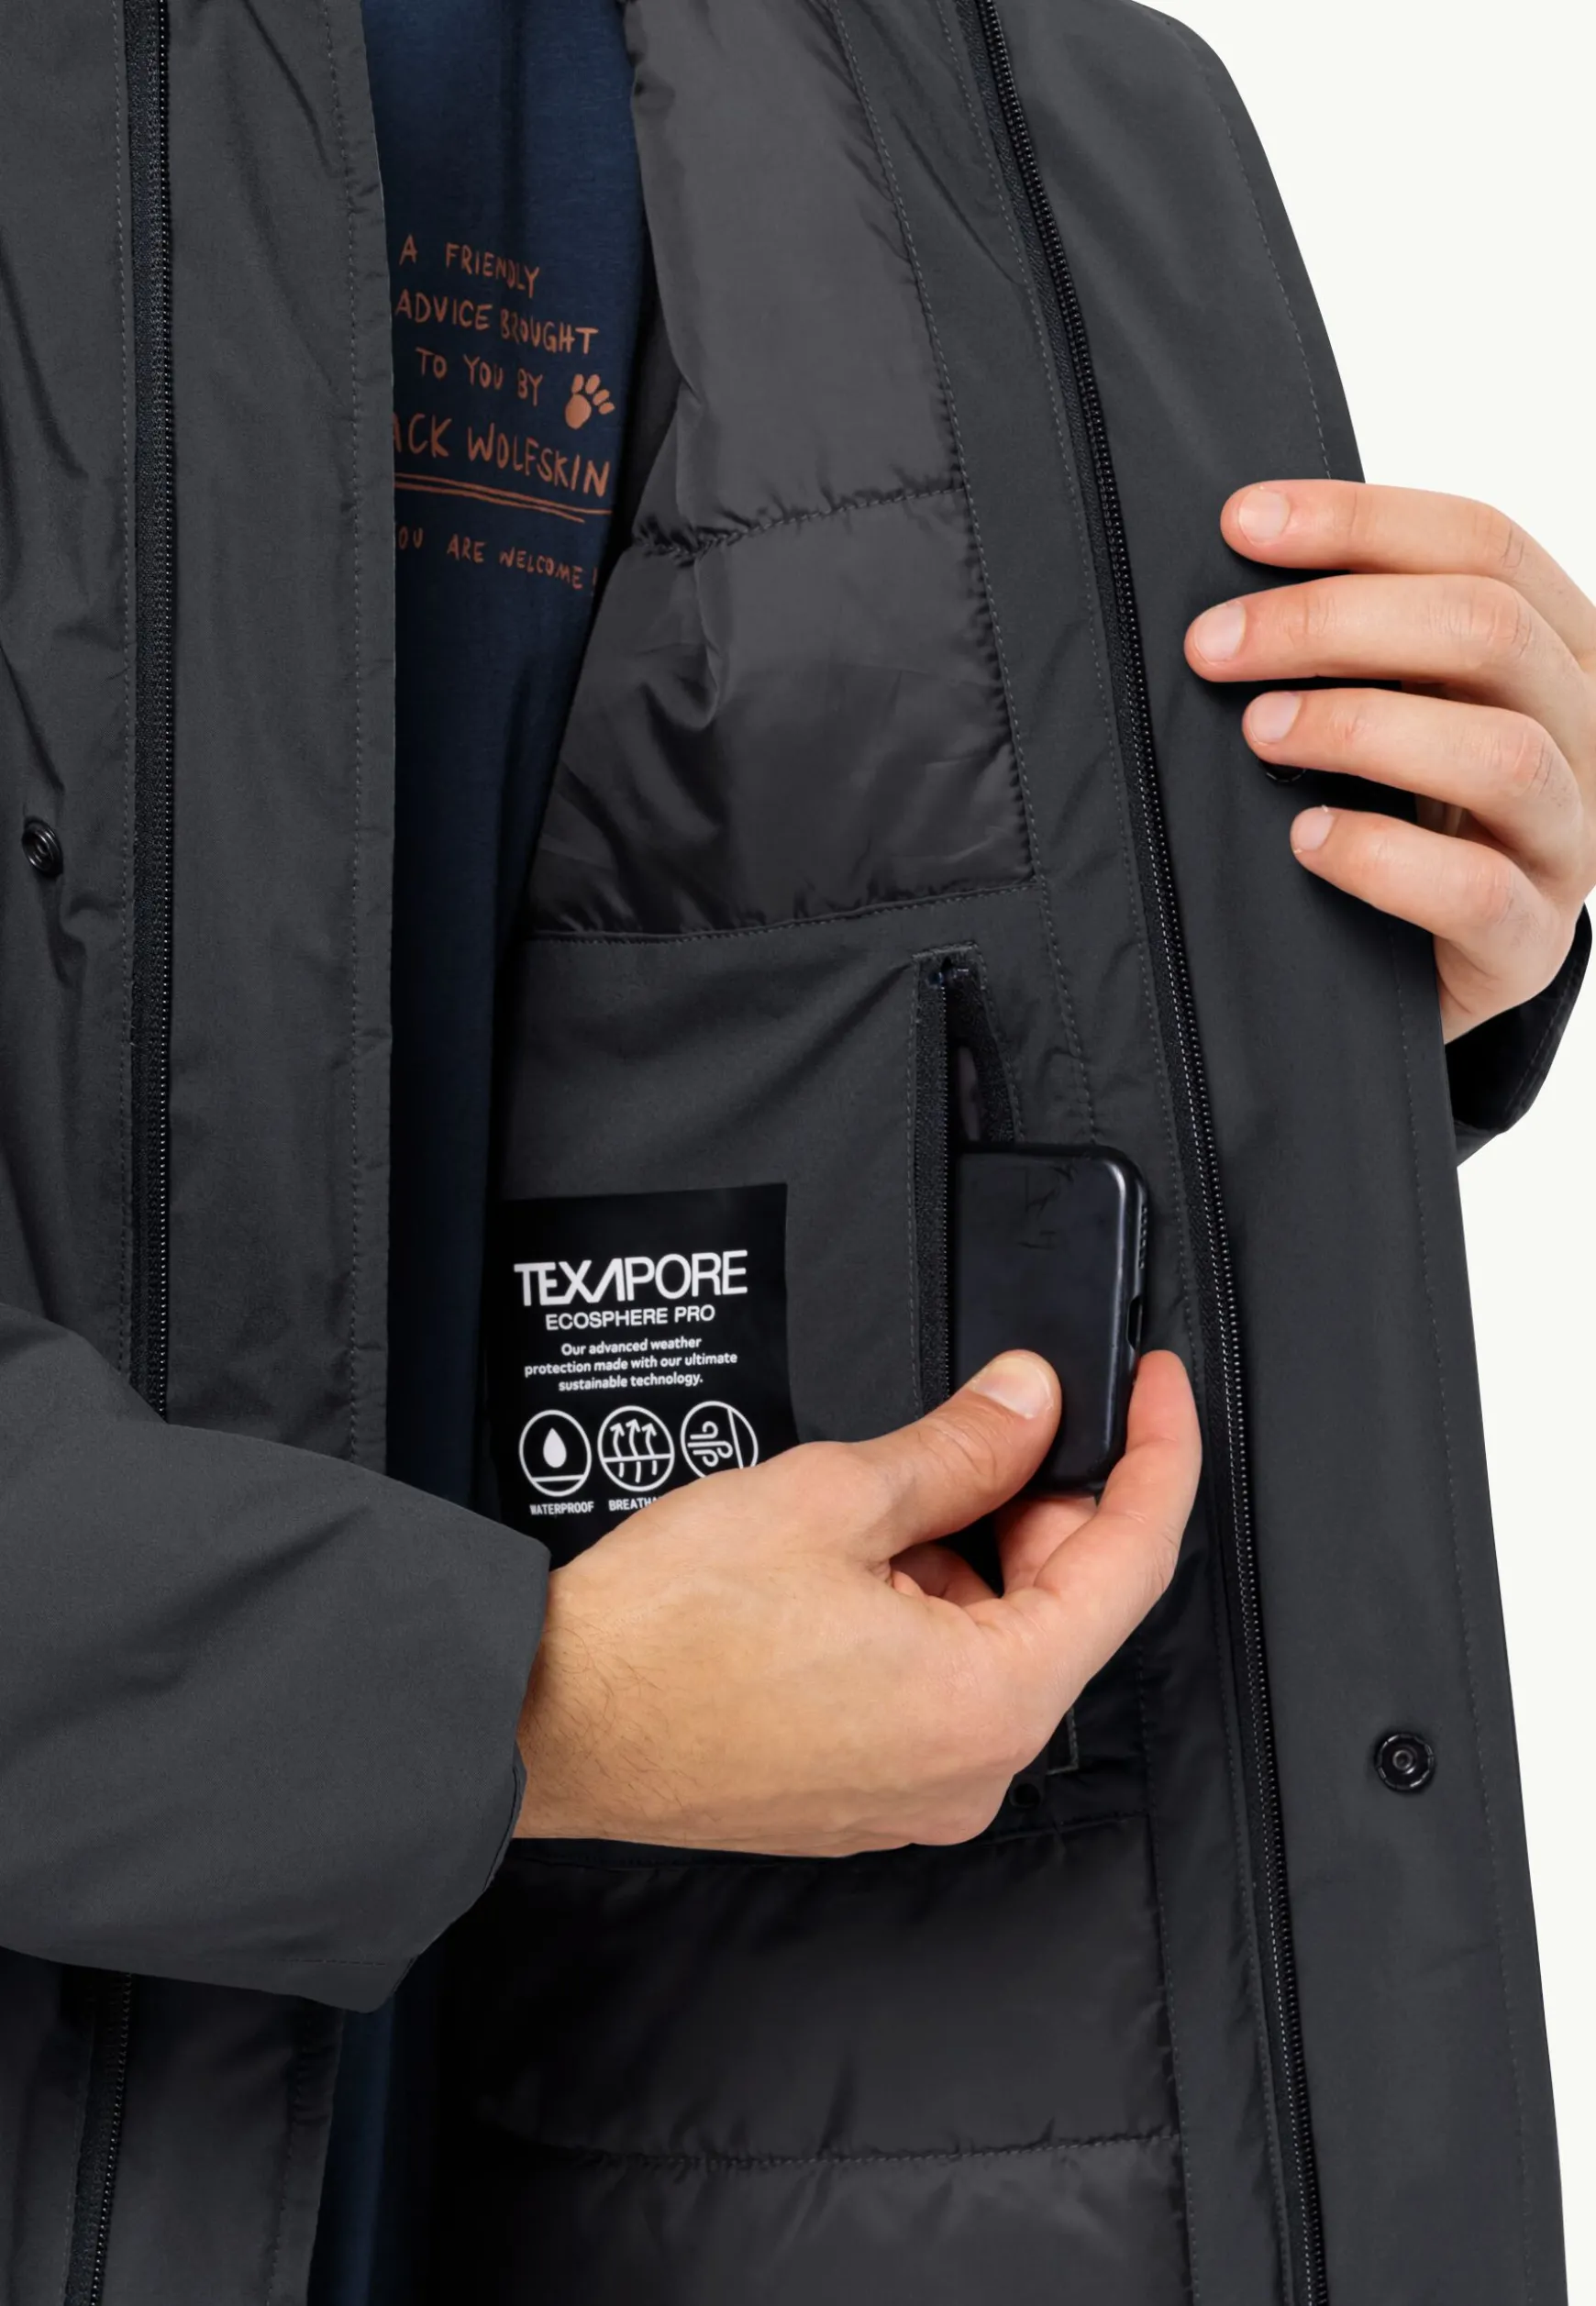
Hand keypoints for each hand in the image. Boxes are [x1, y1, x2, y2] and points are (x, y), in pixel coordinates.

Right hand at [514, 1350, 1199, 1855]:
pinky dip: (927, 1607)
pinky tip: (862, 1558)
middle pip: (1065, 1605)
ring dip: (971, 1551)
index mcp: (989, 1703)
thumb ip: (959, 1446)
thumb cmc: (663, 1636)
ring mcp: (918, 1792)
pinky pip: (941, 1682)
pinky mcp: (867, 1790)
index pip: (1132, 1563)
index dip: (1158, 1455)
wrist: (550, 1721)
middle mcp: (971, 1771)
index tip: (1157, 1388)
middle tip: (1004, 1413)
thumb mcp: (831, 1496)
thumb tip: (1029, 1403)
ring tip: (884, 1493)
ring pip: (996, 1639)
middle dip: (1043, 1498)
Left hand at [1186, 482, 1595, 1040]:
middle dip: (1332, 620)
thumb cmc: (1407, 812)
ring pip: (1501, 753)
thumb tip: (1237, 570)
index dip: (1358, 520)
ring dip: (1361, 726)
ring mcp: (1566, 837)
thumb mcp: (1401, 705)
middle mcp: (1585, 729)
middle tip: (1215, 645)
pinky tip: (1308, 838)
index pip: (1481, 544)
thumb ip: (1360, 642)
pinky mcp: (1528, 939)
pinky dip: (1383, 857)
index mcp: (1558, 647)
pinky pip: (1476, 890)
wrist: (1433, 969)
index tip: (1242, 523)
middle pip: (1487, 629)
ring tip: (1260, 733)